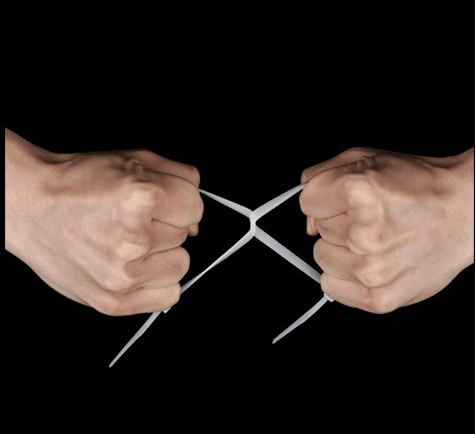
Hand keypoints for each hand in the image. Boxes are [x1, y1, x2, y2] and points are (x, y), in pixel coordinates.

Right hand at [5, 128, 202, 314]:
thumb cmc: (78, 184)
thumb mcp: (134, 158)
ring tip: (132, 244)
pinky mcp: (114, 301)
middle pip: (185, 236)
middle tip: (134, 221)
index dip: (180, 203)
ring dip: (163, 255)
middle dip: (166, 226)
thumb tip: (197, 212)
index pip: (196, 207)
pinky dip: (158, 282)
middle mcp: (133, 239)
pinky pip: (169, 295)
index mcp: (140, 198)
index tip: (163, 205)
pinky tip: (138, 267)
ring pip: (180, 265)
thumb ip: (181, 177)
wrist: (32, 207)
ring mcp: (123, 275)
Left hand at [300, 147, 473, 312]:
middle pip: (317, 229)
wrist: (465, 215)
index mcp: (361, 191)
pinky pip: (330, 286)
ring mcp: (372, 270)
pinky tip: (367, 261)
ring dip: (341, 248)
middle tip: (371, 218)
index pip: (307, 201)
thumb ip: (321, 174)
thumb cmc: (419, 187)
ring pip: (321, 257)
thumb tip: (305, 203)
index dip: (324, 199)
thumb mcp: (367, 159)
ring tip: (374, 239)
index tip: (344, 200)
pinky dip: (342, 275)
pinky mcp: (378, 298)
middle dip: (338, 221)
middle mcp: (366, 233)